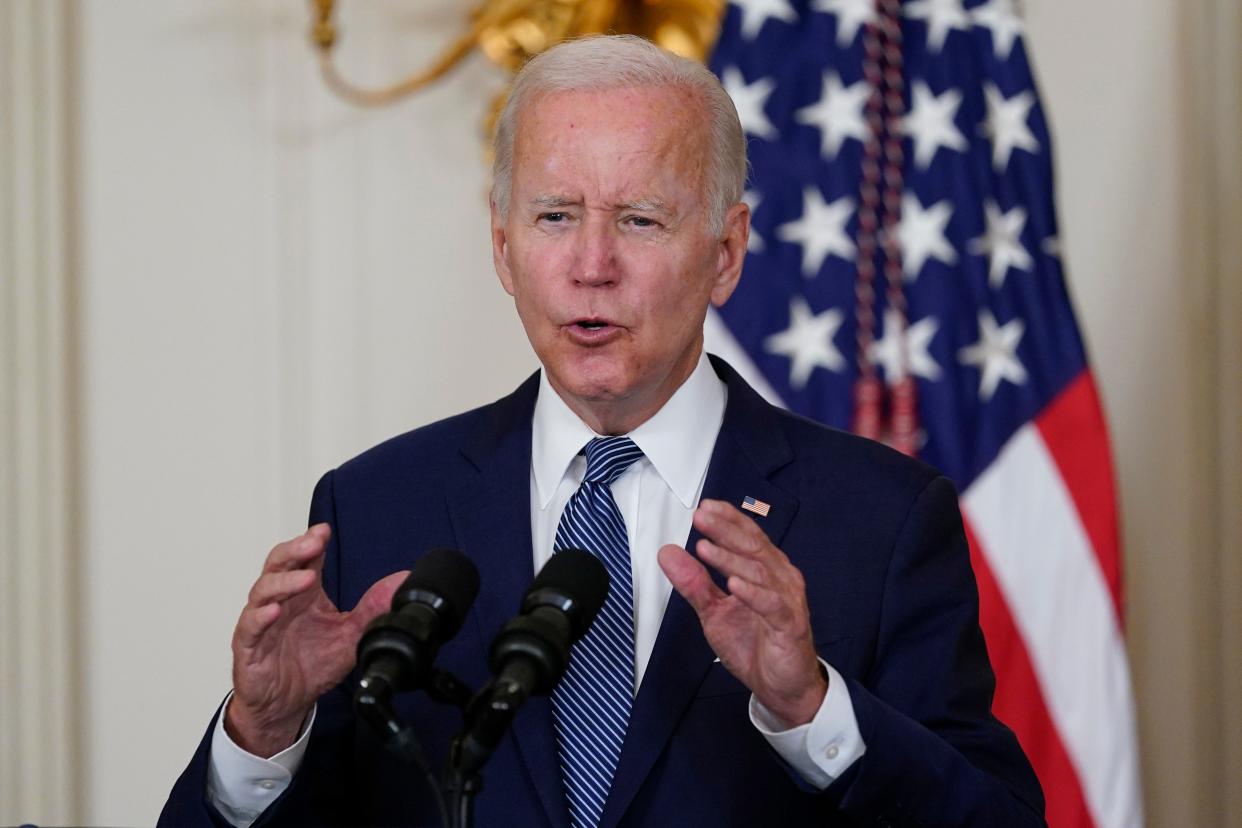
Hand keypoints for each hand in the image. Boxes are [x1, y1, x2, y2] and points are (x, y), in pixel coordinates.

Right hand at [226, 523, 407, 756]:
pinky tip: (273, 611)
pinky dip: (260, 617)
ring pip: (262, 590)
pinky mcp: (248, 647)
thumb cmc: (310, 666)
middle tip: (314, 542)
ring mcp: (261, 622)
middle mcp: (280, 601)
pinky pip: (250, 627)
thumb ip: (373, 609)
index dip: (312, 541)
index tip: (324, 530)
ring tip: (305, 577)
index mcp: (303, 594)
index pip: (304, 558)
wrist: (286, 704)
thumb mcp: (350, 635)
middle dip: (295, 549)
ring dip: (283, 581)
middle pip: (279, 564)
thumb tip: (401, 583)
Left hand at [658, 499, 826, 726]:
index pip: (747, 535)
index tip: (704, 507)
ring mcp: (787, 600)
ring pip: (760, 572)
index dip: (728, 519)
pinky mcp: (790, 625)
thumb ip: (694, 582)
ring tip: (706, 549)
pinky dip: (753, 593)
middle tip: (701, 518)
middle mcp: (780, 578)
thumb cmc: (755, 643)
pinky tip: (734, 584)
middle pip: (753, 546)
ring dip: (731, 558)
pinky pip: (772, 605)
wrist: (783, 686)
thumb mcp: (714, 612)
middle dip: (725, 530)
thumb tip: (668, 553)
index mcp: (765, 569)